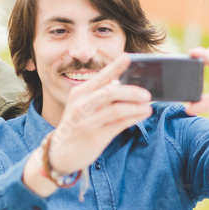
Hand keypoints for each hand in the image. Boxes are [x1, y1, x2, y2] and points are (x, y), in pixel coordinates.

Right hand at [48, 54, 152, 173]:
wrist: (60, 152)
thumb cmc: (77, 125)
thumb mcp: (82, 106)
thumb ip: (100, 95)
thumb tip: (123, 84)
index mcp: (79, 93)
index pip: (100, 77)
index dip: (115, 67)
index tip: (128, 57)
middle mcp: (81, 105)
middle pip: (111, 92)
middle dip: (132, 92)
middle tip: (147, 94)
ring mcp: (87, 121)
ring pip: (117, 109)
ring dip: (136, 107)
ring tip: (148, 107)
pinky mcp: (94, 136)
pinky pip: (119, 124)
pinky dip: (134, 117)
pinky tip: (142, 114)